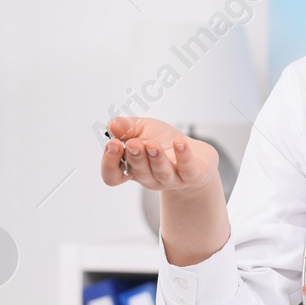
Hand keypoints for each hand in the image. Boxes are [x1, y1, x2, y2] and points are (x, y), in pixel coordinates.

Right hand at [99, 117, 229, 266]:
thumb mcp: (143, 128)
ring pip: (161, 172)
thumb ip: (126, 126)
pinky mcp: (192, 176)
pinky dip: (183, 155)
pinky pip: (187, 169)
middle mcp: (149, 177)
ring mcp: (171, 179)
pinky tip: (179, 142)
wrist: (196, 154)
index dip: (110, 163)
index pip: (113, 175)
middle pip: (138, 172)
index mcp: (132, 168)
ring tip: (153, 144)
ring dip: (156, 158)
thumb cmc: (164, 141)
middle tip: (133, 143)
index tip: (113, 143)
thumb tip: (112, 125)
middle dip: (135, 157)